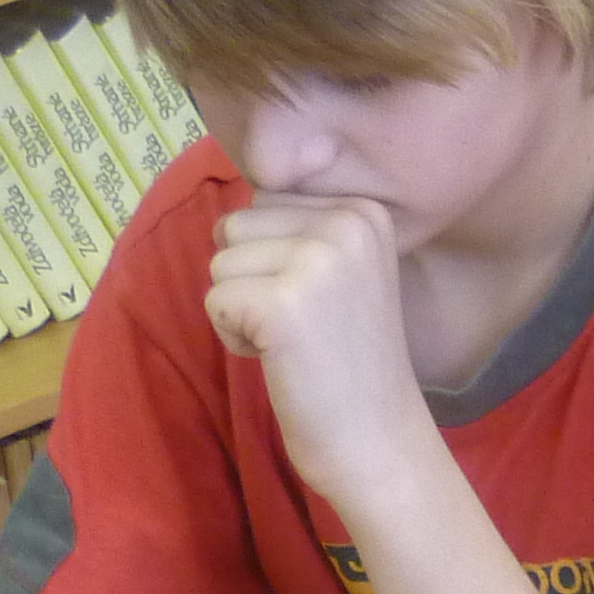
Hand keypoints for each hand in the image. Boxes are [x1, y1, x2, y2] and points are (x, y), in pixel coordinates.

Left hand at [206, 196, 428, 495]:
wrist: (378, 441)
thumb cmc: (348, 363)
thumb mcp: (342, 270)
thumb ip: (301, 221)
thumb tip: (256, 152)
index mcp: (364, 209)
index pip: (265, 201)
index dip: (273, 259)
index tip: (321, 303)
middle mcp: (346, 222)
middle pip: (236, 226)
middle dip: (251, 280)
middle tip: (305, 328)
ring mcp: (317, 260)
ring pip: (220, 262)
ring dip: (241, 309)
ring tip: (294, 343)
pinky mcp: (282, 304)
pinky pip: (214, 302)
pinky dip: (235, 338)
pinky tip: (282, 360)